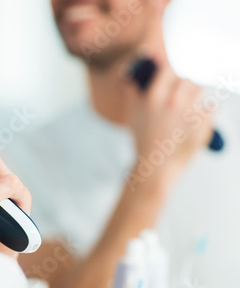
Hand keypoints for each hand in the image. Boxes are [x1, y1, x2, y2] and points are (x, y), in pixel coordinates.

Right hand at [125, 65, 212, 179]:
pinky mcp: (204, 123)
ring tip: (188, 102)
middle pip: (187, 76)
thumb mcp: (132, 113)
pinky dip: (206, 108)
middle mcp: (173, 102)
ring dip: (196, 91)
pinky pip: (211, 106)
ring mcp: (190, 112)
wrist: (157, 166)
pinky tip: (197, 117)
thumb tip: (132, 69)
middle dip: (185, 80)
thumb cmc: (144, 140)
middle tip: (182, 87)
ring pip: (200, 88)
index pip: (169, 67)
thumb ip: (132, 88)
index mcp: (153, 97)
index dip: (172, 65)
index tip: (174, 68)